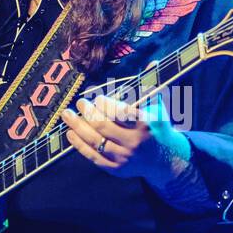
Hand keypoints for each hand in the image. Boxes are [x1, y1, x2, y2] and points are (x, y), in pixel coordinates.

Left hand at [61, 92, 187, 184]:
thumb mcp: (159, 107)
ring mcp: (124, 158)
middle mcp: (134, 142)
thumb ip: (151, 87)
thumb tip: (153, 63)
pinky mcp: (115, 169)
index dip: (105, 104)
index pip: (120, 112)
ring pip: (95, 141)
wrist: (165, 159)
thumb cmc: (158, 128)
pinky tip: (70, 134)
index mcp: (145, 124)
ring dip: (77, 127)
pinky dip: (79, 145)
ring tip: (67, 115)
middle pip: (103, 126)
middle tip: (80, 103)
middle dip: (87, 113)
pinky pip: (93, 157)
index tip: (98, 98)